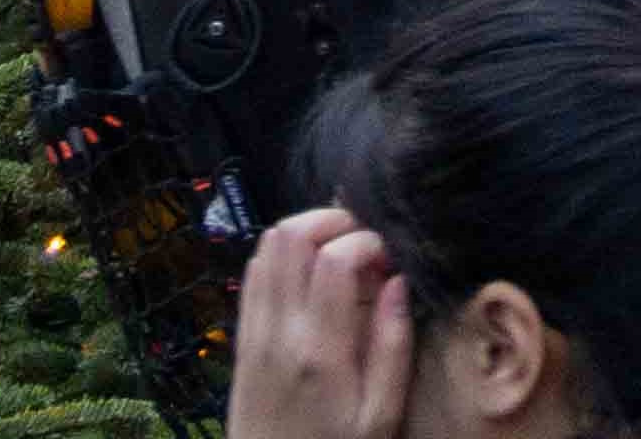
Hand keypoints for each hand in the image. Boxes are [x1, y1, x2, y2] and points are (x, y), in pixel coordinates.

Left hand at [229, 207, 413, 438]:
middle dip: (334, 222)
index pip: (334, 259)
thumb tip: (398, 282)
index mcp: (320, 351)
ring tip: (341, 257)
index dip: (368, 241)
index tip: (390, 260)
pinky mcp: (242, 338)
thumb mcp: (380, 419)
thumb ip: (392, 348)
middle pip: (292, 236)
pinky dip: (282, 256)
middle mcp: (280, 331)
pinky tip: (311, 277)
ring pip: (267, 246)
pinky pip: (253, 273)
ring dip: (307, 234)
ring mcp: (254, 331)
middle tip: (365, 246)